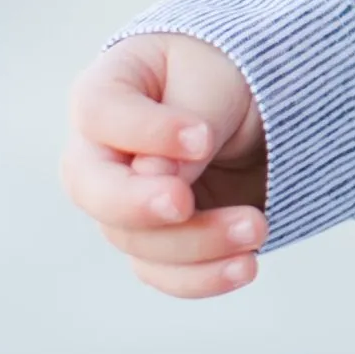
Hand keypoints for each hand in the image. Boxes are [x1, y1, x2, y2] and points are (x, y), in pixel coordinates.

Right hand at [62, 34, 268, 297]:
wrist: (260, 110)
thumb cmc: (229, 77)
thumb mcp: (217, 83)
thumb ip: (187, 123)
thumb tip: (153, 179)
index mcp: (107, 92)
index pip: (99, 113)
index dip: (143, 132)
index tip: (200, 138)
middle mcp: (102, 153)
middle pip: (94, 190)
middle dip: (139, 204)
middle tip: (183, 203)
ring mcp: (126, 203)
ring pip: (136, 241)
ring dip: (197, 242)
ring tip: (257, 228)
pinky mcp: (160, 240)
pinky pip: (164, 273)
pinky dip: (203, 276)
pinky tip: (245, 266)